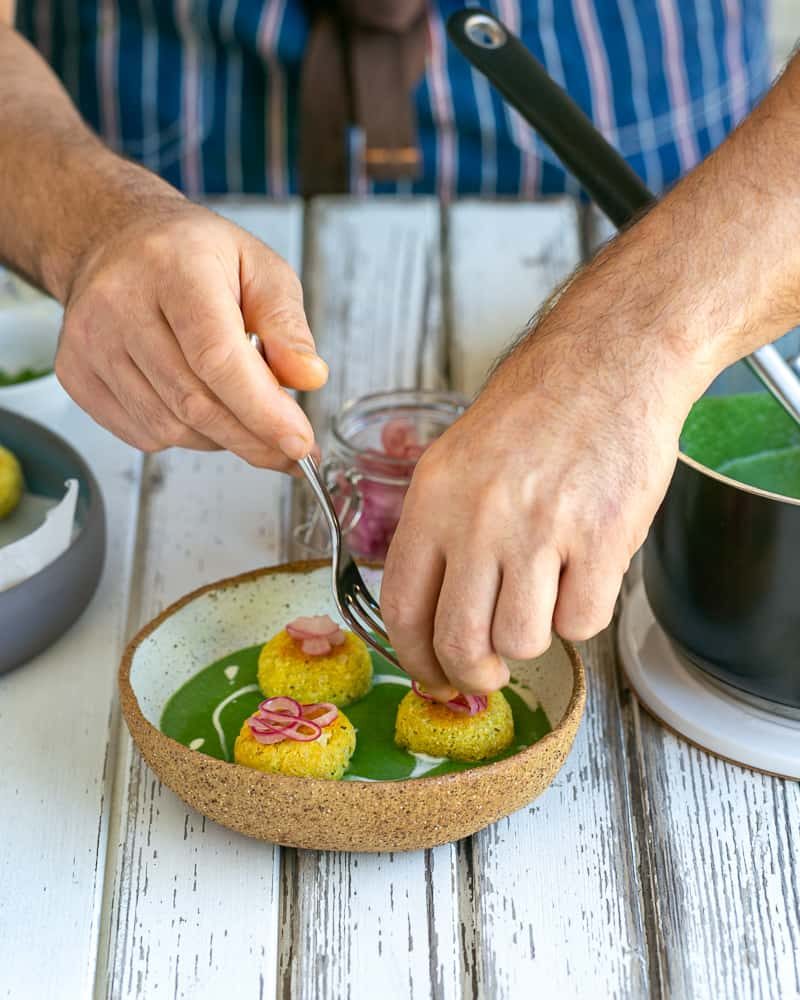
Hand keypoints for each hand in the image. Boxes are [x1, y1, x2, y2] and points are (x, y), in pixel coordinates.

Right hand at [56, 200, 326, 469]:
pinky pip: (142, 434)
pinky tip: (199, 406)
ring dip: (220, 437)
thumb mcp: (260, 268)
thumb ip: (288, 325)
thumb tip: (308, 378)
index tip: (299, 442)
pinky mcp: (75, 374)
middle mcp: (119, 303)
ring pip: (168, 427)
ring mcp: (89, 341)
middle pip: (193, 402)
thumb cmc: (194, 255)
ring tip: (244, 414)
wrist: (117, 240)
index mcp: (173, 266)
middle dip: (252, 438)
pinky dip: (184, 435)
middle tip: (289, 451)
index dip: (261, 410)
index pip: (217, 357)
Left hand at [381, 262, 714, 699]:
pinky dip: (582, 615)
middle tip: (485, 672)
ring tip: (543, 596)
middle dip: (470, 675)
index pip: (402, 606)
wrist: (607, 361)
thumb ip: (438, 534)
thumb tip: (434, 618)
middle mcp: (478, 519)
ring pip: (521, 641)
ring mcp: (541, 529)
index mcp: (432, 500)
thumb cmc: (533, 412)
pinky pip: (582, 622)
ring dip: (532, 637)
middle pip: (459, 641)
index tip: (431, 675)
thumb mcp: (455, 460)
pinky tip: (583, 576)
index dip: (414, 657)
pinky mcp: (602, 537)